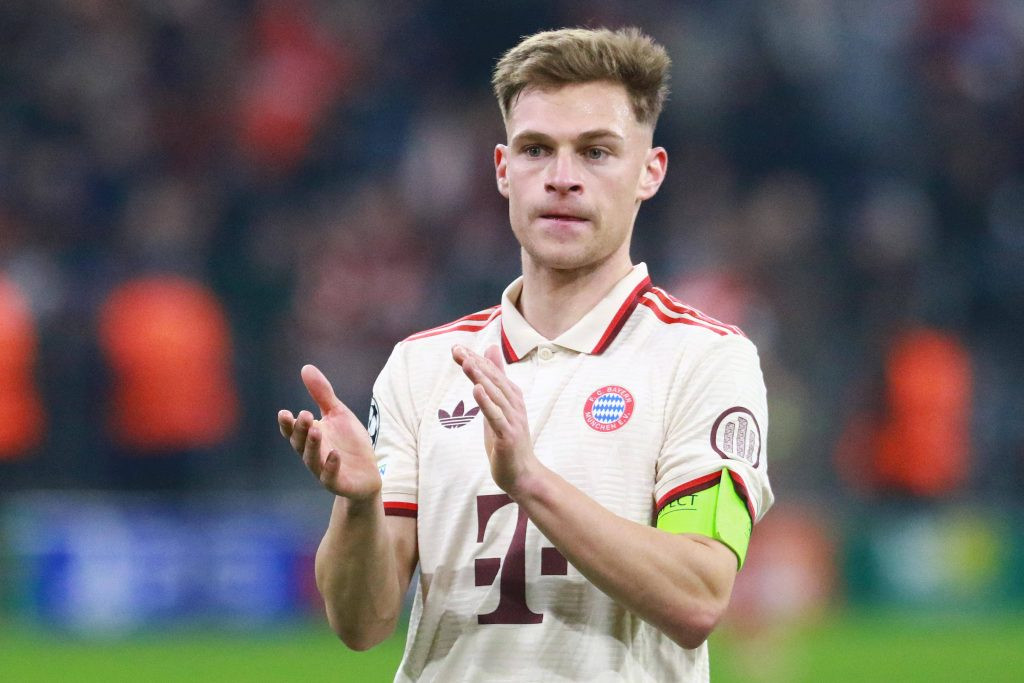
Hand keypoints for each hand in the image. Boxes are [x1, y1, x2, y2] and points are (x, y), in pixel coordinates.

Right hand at [278, 364, 380, 500]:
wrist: (367, 473)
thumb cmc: (349, 442)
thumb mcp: (338, 414)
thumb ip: (322, 394)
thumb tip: (306, 367)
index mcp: (310, 437)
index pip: (293, 431)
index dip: (287, 424)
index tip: (284, 413)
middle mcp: (312, 454)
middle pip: (300, 443)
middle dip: (300, 430)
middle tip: (304, 415)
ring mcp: (323, 470)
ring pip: (312, 459)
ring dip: (313, 445)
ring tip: (316, 430)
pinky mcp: (338, 482)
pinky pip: (330, 476)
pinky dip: (331, 465)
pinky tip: (334, 454)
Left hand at [451, 344, 538, 495]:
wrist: (522, 474)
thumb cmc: (507, 439)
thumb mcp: (498, 406)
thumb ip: (496, 380)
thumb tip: (490, 350)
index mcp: (512, 397)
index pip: (493, 373)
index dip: (476, 359)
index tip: (457, 348)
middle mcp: (515, 405)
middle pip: (493, 380)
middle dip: (475, 364)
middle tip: (457, 350)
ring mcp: (512, 420)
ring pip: (495, 395)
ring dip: (480, 378)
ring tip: (467, 363)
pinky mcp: (508, 435)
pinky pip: (496, 416)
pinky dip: (486, 402)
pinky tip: (476, 390)